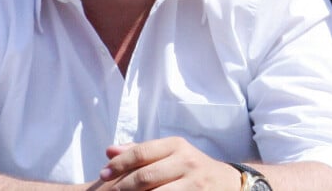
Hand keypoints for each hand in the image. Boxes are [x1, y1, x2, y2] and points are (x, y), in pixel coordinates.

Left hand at [98, 137, 239, 189]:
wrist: (229, 184)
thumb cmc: (190, 167)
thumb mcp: (170, 153)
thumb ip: (140, 152)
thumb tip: (109, 151)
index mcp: (176, 145)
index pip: (142, 152)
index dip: (120, 164)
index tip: (102, 174)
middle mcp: (186, 161)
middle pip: (147, 175)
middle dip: (123, 186)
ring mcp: (194, 183)